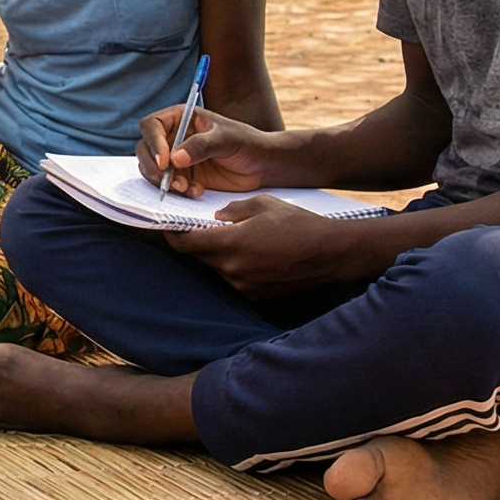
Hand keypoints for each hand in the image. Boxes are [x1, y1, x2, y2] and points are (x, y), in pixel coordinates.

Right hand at [138, 105, 287, 197]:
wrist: (261, 166)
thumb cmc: (246, 143)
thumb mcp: (226, 140)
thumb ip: (201, 146)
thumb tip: (174, 158)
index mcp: (180, 118)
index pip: (151, 125)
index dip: (153, 142)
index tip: (164, 161)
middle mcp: (173, 136)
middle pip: (144, 149)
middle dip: (153, 167)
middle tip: (168, 182)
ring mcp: (176, 158)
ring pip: (151, 169)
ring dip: (164, 182)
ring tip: (186, 188)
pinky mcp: (182, 176)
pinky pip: (167, 185)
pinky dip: (177, 191)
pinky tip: (197, 192)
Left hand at [166, 196, 373, 298]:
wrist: (331, 253)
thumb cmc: (298, 223)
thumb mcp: (262, 204)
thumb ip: (232, 211)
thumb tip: (215, 218)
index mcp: (229, 245)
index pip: (185, 244)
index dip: (173, 234)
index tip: (169, 226)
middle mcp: (232, 270)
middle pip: (199, 257)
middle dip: (197, 242)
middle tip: (201, 227)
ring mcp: (244, 286)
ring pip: (217, 268)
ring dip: (218, 254)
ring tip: (235, 239)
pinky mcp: (256, 295)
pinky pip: (235, 279)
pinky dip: (235, 266)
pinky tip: (252, 254)